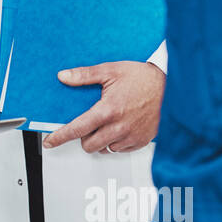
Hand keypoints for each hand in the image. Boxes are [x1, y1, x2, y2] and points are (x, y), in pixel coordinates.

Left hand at [42, 61, 164, 151]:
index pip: (77, 129)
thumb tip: (64, 76)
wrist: (171, 86)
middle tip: (90, 123)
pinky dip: (115, 142)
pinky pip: (120, 150)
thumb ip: (84, 75)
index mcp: (108, 110)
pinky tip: (120, 128)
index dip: (60, 137)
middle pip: (88, 145)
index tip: (50, 142)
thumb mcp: (110, 71)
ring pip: (104, 149)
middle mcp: (119, 127)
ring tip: (107, 123)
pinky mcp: (141, 141)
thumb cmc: (142, 77)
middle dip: (84, 136)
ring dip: (100, 140)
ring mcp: (131, 136)